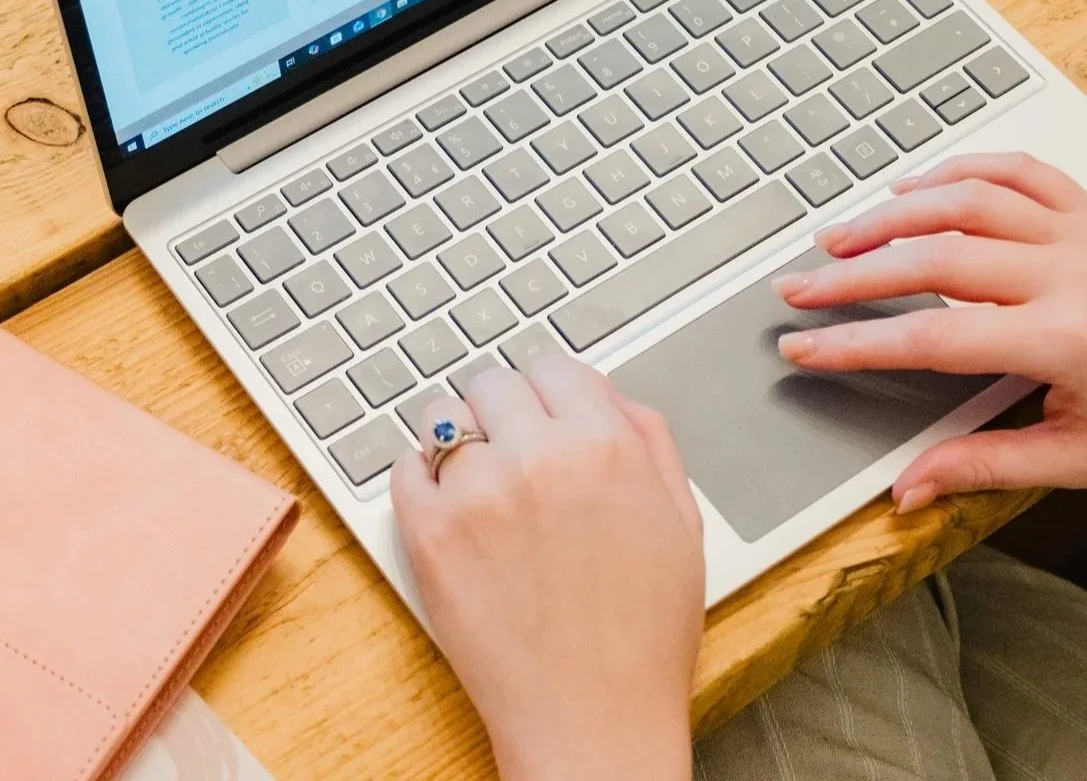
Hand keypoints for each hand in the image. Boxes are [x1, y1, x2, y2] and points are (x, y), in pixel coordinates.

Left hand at [390, 353, 702, 780]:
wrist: (594, 720)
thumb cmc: (643, 637)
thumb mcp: (681, 525)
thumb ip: (651, 445)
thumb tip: (612, 396)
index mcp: (608, 445)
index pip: (554, 366)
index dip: (549, 393)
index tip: (542, 415)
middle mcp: (539, 456)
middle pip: (494, 382)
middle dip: (503, 413)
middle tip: (511, 456)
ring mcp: (477, 492)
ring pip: (444, 418)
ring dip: (459, 443)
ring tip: (480, 488)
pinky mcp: (428, 532)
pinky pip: (404, 469)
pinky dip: (420, 483)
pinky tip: (449, 514)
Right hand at [773, 152, 1086, 510]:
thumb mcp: (1078, 460)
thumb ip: (982, 465)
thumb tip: (907, 488)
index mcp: (1067, 341)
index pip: (933, 338)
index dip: (856, 344)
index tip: (803, 346)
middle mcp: (1074, 274)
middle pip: (935, 258)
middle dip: (854, 273)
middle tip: (800, 288)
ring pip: (969, 201)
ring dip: (894, 214)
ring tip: (840, 236)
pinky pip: (1022, 172)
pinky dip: (963, 170)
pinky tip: (918, 186)